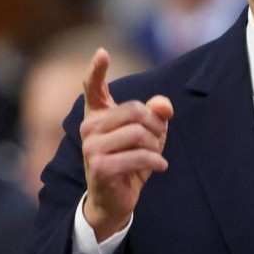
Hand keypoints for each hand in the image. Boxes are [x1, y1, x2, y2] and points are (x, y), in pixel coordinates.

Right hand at [79, 48, 173, 240]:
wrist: (113, 201)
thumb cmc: (130, 162)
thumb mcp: (147, 136)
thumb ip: (156, 114)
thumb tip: (164, 104)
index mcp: (96, 116)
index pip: (93, 88)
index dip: (96, 70)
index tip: (102, 52)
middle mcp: (89, 128)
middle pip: (134, 111)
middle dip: (155, 125)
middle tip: (160, 139)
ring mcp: (91, 147)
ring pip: (138, 133)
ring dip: (156, 146)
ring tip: (156, 156)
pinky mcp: (100, 166)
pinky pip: (139, 155)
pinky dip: (155, 161)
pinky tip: (160, 167)